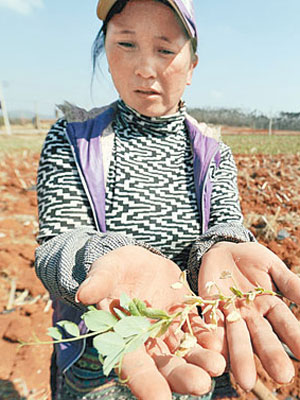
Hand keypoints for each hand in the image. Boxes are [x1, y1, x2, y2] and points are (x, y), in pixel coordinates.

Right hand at [76, 245, 224, 399]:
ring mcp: (168, 331)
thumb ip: (99, 282)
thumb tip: (84, 295)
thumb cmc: (116, 267)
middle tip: (201, 384)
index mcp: (122, 335)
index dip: (143, 382)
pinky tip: (222, 343)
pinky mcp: (185, 318)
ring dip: (200, 361)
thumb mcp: (107, 269)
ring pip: (185, 353)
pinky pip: (199, 331)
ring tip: (217, 365)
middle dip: (181, 376)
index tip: (158, 399)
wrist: (138, 261)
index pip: (130, 364)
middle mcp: (146, 341)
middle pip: (163, 366)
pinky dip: (210, 338)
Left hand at [199, 241, 299, 390]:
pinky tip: (215, 351)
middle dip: (270, 355)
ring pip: (236, 336)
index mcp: (269, 305)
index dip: (295, 337)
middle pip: (262, 336)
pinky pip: (211, 324)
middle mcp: (251, 315)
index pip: (285, 323)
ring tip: (245, 380)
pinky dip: (213, 338)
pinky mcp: (209, 308)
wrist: (222, 250)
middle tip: (282, 376)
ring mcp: (230, 313)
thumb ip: (289, 283)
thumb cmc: (251, 258)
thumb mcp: (272, 266)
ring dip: (240, 356)